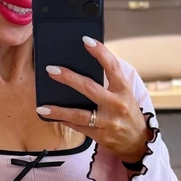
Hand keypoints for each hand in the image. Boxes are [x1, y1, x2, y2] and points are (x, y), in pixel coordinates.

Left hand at [37, 37, 153, 163]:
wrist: (138, 141)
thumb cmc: (126, 111)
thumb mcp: (123, 93)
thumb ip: (108, 80)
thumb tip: (80, 65)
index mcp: (123, 89)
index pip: (112, 66)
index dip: (100, 52)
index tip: (85, 40)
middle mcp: (117, 104)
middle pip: (90, 88)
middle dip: (69, 78)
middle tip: (51, 70)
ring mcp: (109, 122)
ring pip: (80, 114)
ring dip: (59, 110)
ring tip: (42, 107)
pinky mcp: (101, 136)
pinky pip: (78, 128)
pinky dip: (64, 121)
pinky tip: (51, 116)